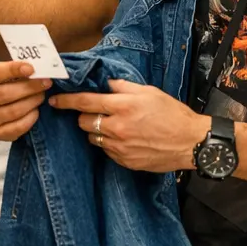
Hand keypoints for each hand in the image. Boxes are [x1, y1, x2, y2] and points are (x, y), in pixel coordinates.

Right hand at [0, 61, 52, 140]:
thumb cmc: (9, 85)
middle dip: (28, 88)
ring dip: (31, 102)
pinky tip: (36, 111)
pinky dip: (29, 119)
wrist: (4, 107)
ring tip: (42, 96)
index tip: (31, 69)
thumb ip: (20, 70)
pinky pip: (16, 128)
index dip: (12, 69)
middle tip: (45, 83)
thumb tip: (39, 68)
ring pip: (12, 111)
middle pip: (4, 93)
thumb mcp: (10, 74)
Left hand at [47, 80, 209, 172]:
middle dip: (85, 116)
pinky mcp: (125, 161)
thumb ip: (124, 87)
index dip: (66, 101)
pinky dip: (110, 144)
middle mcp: (118, 127)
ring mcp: (121, 147)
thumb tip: (107, 84)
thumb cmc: (173, 114)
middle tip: (97, 113)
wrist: (191, 143)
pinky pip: (107, 151)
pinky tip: (125, 139)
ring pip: (93, 138)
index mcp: (123, 107)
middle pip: (84, 122)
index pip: (85, 102)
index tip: (55, 101)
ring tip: (114, 126)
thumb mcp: (149, 92)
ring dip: (97, 131)